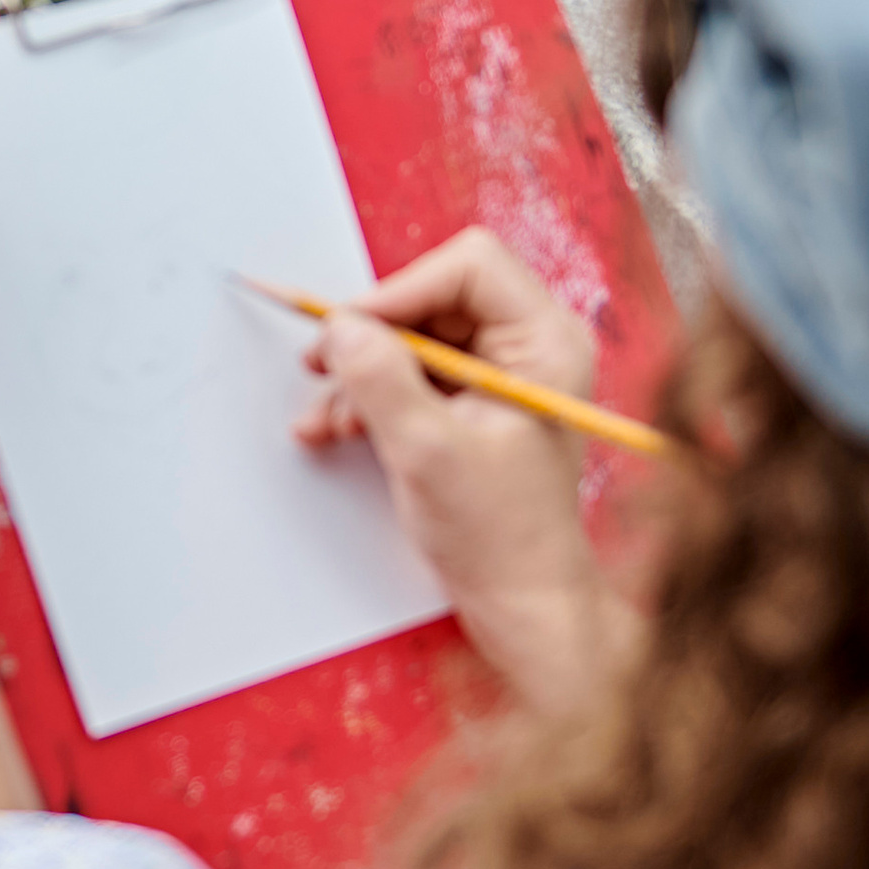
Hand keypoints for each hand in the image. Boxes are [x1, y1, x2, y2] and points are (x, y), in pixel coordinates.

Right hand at [291, 230, 640, 720]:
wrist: (519, 601)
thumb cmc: (499, 534)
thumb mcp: (427, 451)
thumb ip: (381, 380)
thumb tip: (341, 328)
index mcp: (546, 342)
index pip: (469, 267)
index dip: (401, 290)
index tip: (351, 329)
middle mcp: (529, 346)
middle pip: (433, 297)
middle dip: (373, 335)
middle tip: (322, 361)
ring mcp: (501, 374)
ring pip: (413, 336)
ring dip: (361, 371)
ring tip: (327, 415)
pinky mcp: (472, 403)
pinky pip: (411, 372)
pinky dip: (370, 395)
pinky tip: (334, 427)